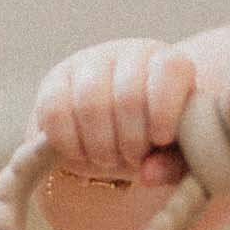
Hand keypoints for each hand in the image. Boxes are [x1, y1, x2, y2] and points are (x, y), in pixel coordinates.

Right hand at [34, 41, 196, 186]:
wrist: (119, 132)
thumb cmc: (157, 141)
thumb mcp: (175, 155)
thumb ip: (172, 165)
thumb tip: (148, 175)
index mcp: (168, 64)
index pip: (169, 70)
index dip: (165, 109)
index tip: (161, 139)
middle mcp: (129, 54)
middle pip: (128, 96)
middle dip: (131, 140)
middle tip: (132, 159)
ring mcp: (89, 62)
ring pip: (90, 103)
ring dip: (100, 145)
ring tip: (108, 160)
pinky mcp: (56, 79)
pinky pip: (54, 111)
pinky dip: (67, 143)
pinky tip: (81, 155)